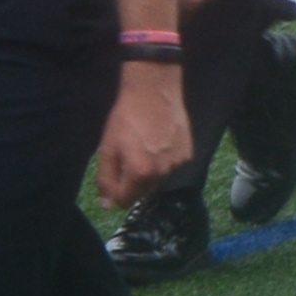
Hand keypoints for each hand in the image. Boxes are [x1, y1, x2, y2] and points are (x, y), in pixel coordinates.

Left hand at [95, 66, 192, 210]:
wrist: (154, 90)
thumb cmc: (126, 118)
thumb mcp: (107, 149)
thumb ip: (106, 180)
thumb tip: (108, 205)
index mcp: (140, 173)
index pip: (125, 200)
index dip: (114, 192)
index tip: (112, 177)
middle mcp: (163, 172)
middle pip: (143, 192)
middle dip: (132, 183)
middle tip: (126, 159)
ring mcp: (178, 163)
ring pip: (158, 180)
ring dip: (148, 173)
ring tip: (143, 149)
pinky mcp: (188, 152)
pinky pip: (171, 167)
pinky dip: (162, 162)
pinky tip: (158, 143)